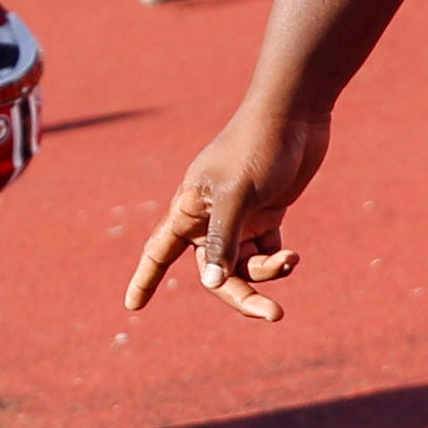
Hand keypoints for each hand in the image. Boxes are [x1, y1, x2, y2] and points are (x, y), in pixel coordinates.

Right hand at [124, 102, 333, 323]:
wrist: (294, 113)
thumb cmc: (257, 146)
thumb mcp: (237, 195)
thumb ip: (223, 239)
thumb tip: (211, 284)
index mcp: (189, 209)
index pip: (158, 251)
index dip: (144, 279)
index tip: (132, 306)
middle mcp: (209, 218)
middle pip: (214, 273)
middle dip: (241, 294)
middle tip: (272, 314)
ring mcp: (238, 217)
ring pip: (244, 266)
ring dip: (267, 272)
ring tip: (290, 260)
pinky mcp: (266, 214)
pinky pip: (266, 253)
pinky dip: (279, 260)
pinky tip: (293, 256)